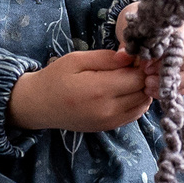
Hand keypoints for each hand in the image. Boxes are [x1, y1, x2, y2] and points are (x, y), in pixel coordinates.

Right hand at [9, 49, 150, 132]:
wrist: (40, 106)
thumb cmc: (56, 78)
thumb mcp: (76, 59)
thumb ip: (106, 57)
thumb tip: (131, 56)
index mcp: (98, 90)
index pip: (138, 77)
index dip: (142, 64)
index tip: (135, 55)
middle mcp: (108, 110)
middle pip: (144, 91)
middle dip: (144, 75)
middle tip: (134, 63)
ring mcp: (110, 122)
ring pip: (143, 104)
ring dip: (142, 88)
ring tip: (129, 76)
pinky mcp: (109, 127)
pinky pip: (135, 114)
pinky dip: (137, 100)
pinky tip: (126, 89)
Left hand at [114, 3, 183, 97]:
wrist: (141, 31)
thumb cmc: (140, 26)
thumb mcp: (133, 29)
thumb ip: (129, 43)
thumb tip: (121, 58)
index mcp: (183, 23)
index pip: (183, 39)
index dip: (164, 55)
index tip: (144, 64)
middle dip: (171, 71)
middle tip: (147, 76)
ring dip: (173, 83)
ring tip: (149, 85)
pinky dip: (170, 91)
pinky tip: (151, 90)